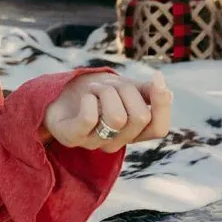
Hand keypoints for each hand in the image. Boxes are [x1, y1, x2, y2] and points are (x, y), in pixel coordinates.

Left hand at [43, 69, 172, 152]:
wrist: (55, 92)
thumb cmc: (92, 92)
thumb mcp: (122, 87)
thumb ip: (145, 92)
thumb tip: (166, 91)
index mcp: (131, 132)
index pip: (158, 128)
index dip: (162, 105)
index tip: (157, 78)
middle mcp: (115, 142)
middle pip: (139, 117)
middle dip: (126, 90)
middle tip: (108, 84)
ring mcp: (93, 142)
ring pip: (117, 118)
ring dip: (106, 92)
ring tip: (94, 89)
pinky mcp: (70, 138)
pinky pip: (89, 119)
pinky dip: (90, 99)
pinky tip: (85, 96)